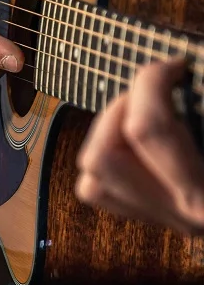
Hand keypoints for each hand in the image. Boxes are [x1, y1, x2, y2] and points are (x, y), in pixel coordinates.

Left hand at [76, 59, 203, 234]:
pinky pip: (100, 190)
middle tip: (153, 89)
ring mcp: (166, 219)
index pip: (147, 129)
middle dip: (118, 109)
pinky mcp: (156, 218)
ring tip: (143, 110)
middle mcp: (182, 212)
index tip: (172, 65)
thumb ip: (199, 98)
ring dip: (107, 133)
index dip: (151, 81)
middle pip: (102, 156)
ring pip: (91, 178)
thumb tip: (174, 66)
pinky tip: (136, 138)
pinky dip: (107, 157)